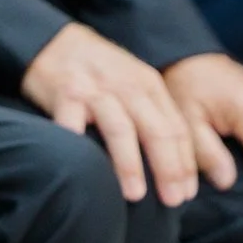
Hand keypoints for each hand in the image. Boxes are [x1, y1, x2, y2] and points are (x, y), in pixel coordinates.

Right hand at [20, 23, 223, 204]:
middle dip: (169, 168)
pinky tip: (83, 169)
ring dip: (130, 164)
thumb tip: (175, 165)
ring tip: (135, 195)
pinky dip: (79, 146)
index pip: (176, 128)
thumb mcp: (133, 83)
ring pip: (121, 129)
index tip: (188, 193)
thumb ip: (153, 114)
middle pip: (157, 130)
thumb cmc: (97, 71)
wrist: (54, 41)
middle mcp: (127, 87)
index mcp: (149, 85)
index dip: (186, 163)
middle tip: (174, 201)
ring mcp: (96, 90)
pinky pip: (72, 124)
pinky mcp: (66, 93)